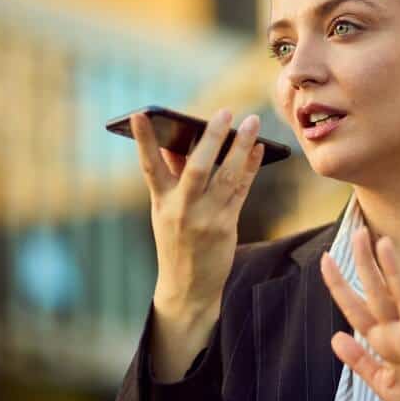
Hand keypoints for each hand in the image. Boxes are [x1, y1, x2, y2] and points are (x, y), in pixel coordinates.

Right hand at [131, 109, 263, 379]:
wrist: (188, 288)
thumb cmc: (177, 242)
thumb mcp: (166, 212)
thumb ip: (173, 177)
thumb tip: (180, 142)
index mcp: (161, 202)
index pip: (149, 166)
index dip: (143, 140)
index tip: (140, 113)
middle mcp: (181, 209)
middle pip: (196, 168)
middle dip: (211, 138)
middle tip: (225, 112)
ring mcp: (205, 219)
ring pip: (226, 176)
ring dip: (241, 147)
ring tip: (252, 122)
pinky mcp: (226, 226)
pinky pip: (240, 190)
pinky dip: (250, 167)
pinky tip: (258, 149)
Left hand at [320, 227, 399, 400]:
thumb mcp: (382, 384)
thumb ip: (360, 361)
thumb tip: (335, 337)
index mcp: (383, 340)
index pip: (356, 308)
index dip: (340, 285)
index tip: (325, 259)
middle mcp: (399, 333)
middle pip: (378, 292)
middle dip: (366, 264)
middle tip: (358, 232)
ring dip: (393, 272)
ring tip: (384, 245)